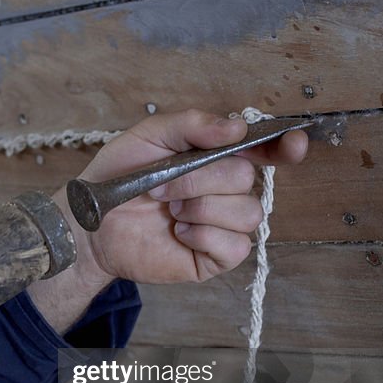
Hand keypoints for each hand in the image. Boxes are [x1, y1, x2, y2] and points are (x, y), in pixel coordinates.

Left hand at [75, 109, 307, 285]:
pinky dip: (204, 236)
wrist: (91, 224)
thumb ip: (191, 124)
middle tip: (161, 186)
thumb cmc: (117, 178)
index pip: (266, 150)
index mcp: (216, 158)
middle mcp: (226, 191)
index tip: (292, 145)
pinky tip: (178, 233)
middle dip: (200, 180)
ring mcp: (223, 225)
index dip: (284, 147)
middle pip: (246, 179)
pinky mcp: (214, 257)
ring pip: (247, 213)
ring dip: (200, 208)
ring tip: (169, 211)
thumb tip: (236, 127)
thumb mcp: (149, 137)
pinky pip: (236, 247)